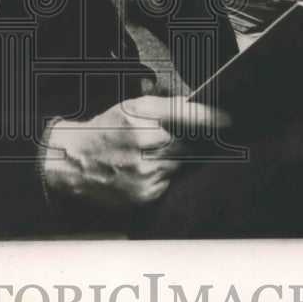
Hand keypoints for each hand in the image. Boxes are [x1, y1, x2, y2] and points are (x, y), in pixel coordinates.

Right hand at [42, 96, 229, 209]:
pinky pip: (170, 183)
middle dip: (193, 140)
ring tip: (156, 153)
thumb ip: (167, 106)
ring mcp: (146, 174)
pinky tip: (149, 170)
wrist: (73, 163)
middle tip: (185, 138)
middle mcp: (144, 146)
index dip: (212, 118)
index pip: (187, 116)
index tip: (230, 118)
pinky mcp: (146, 195)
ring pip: (181, 164)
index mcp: (141, 118)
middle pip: (189, 144)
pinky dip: (167, 176)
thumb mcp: (131, 107)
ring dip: (178, 158)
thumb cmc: (105, 131)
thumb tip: (199, 106)